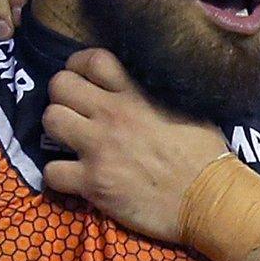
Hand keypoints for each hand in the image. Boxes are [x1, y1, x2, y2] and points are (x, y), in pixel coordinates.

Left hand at [41, 49, 231, 242]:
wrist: (209, 200)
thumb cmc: (206, 156)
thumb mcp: (187, 108)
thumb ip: (155, 95)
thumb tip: (139, 88)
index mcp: (137, 94)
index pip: (93, 60)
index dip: (79, 66)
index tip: (82, 78)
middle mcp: (112, 115)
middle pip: (60, 85)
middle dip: (62, 96)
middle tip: (73, 111)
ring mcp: (98, 148)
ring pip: (50, 120)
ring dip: (56, 131)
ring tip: (71, 141)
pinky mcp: (93, 184)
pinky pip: (51, 173)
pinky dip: (58, 176)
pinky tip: (73, 179)